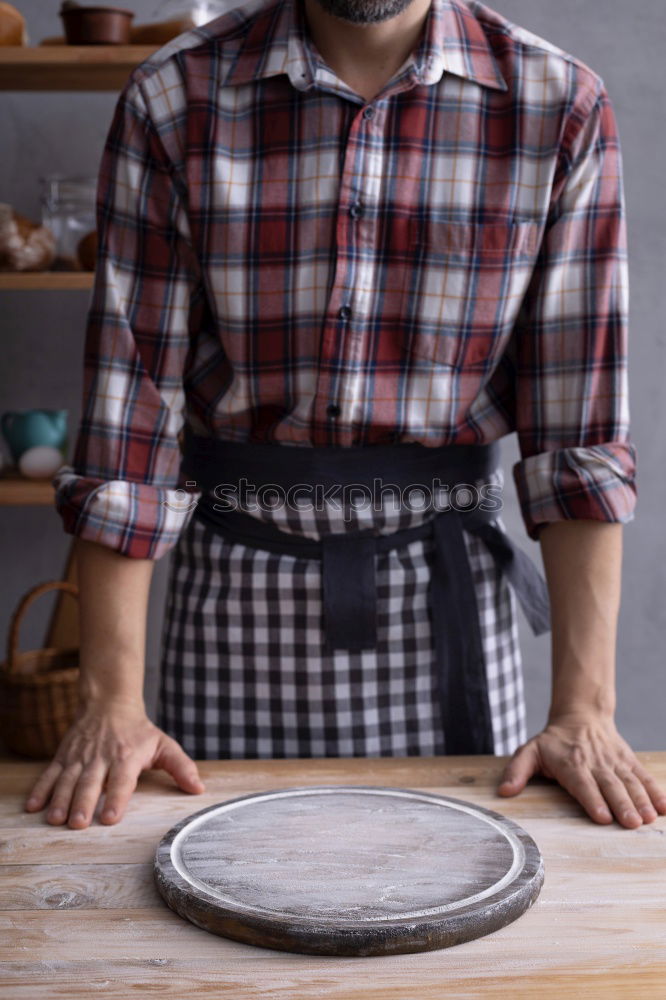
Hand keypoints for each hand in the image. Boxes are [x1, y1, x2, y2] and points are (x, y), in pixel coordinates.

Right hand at [23, 701, 205, 828]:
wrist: (110, 703)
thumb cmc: (139, 731)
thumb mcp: (164, 745)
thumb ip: (181, 767)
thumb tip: (198, 788)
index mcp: (127, 756)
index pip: (122, 780)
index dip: (116, 798)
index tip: (110, 818)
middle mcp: (101, 756)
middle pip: (91, 782)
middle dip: (83, 803)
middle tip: (77, 824)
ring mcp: (80, 756)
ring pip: (67, 779)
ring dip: (60, 799)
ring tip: (55, 820)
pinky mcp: (64, 756)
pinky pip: (50, 773)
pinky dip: (40, 790)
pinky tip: (33, 807)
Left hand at [496, 713, 665, 826]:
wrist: (581, 715)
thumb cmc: (553, 741)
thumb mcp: (529, 751)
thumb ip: (517, 771)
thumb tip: (504, 792)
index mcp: (571, 764)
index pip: (582, 784)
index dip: (592, 800)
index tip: (603, 817)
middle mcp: (595, 763)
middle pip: (610, 785)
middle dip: (622, 804)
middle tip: (632, 823)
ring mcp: (614, 762)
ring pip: (629, 781)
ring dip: (641, 800)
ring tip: (648, 818)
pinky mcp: (628, 760)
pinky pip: (643, 775)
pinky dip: (655, 790)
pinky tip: (665, 806)